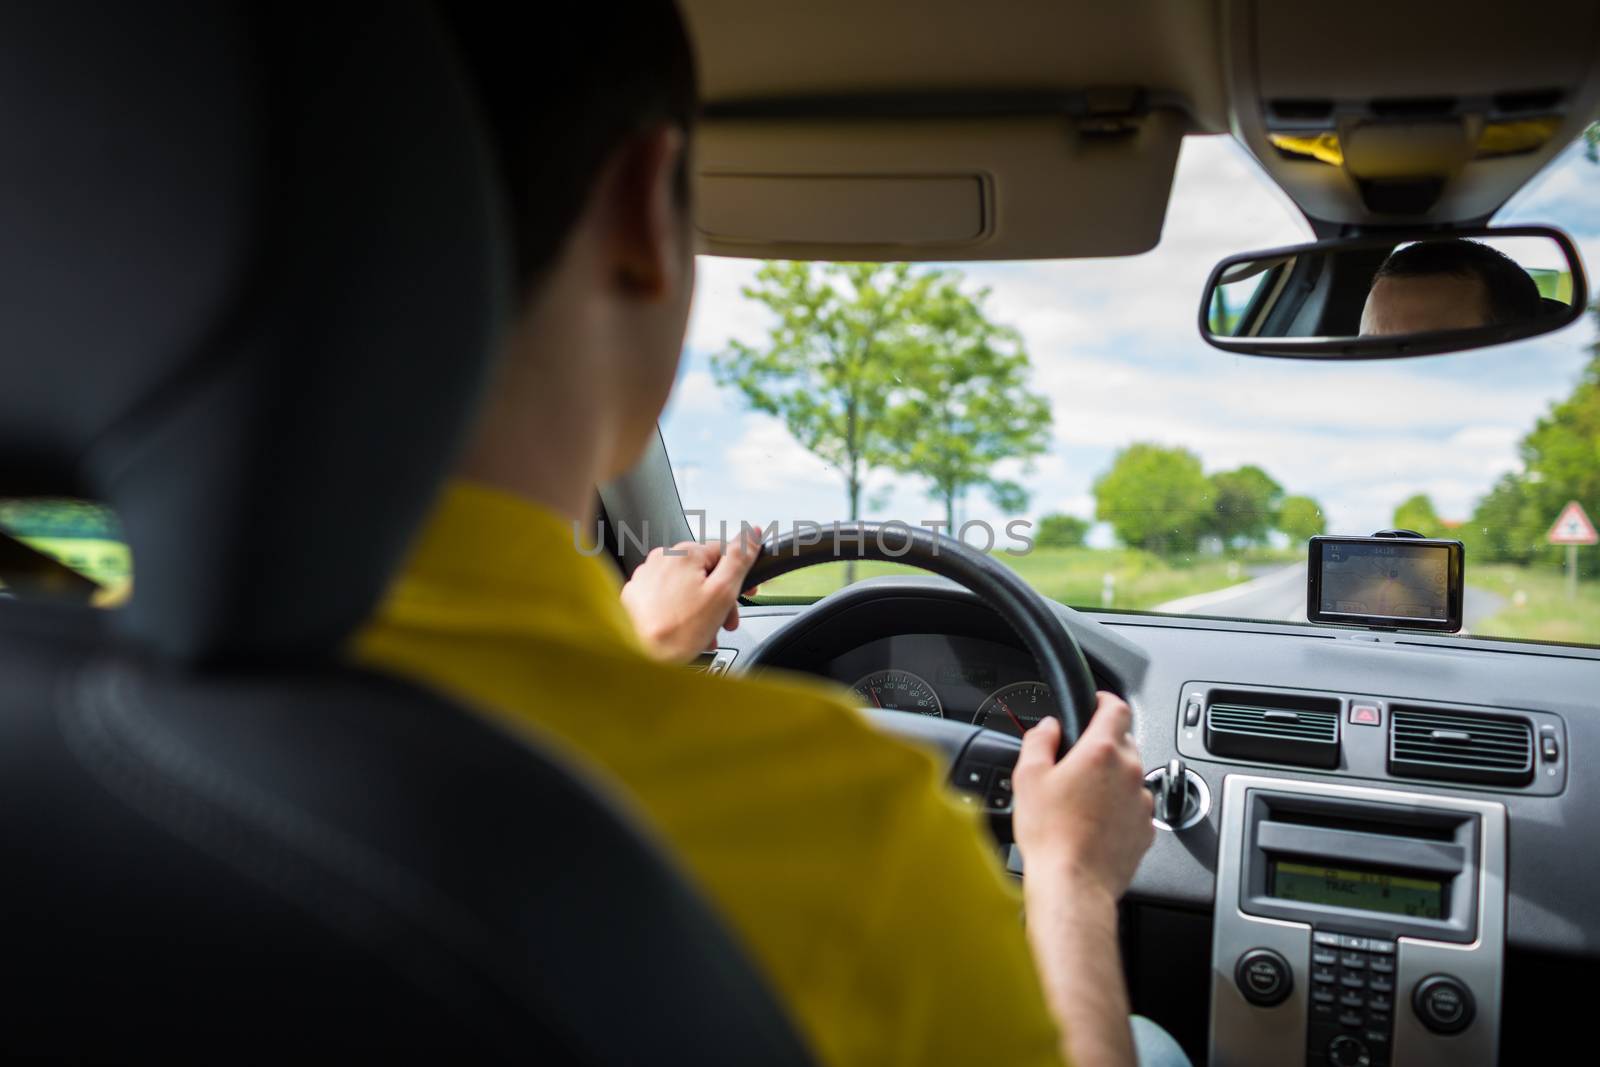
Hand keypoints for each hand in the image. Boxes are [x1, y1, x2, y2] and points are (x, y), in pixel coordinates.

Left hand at [620, 525, 760, 662]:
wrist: (640, 657)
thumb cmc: (676, 631)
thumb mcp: (722, 593)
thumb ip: (739, 559)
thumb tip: (752, 534)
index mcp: (684, 553)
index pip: (724, 552)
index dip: (740, 575)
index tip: (745, 593)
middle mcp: (662, 559)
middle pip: (704, 572)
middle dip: (720, 598)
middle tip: (725, 621)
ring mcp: (647, 577)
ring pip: (687, 586)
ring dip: (702, 608)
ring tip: (705, 632)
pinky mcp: (637, 595)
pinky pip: (668, 598)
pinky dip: (681, 611)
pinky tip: (686, 630)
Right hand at [1011, 692, 1153, 905]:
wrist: (1073, 884)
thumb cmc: (1050, 834)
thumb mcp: (1028, 777)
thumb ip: (1039, 741)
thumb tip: (1048, 727)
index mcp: (1101, 752)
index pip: (1117, 708)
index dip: (1105, 700)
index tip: (1096, 702)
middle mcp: (1129, 772)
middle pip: (1123, 742)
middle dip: (1102, 745)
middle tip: (1075, 762)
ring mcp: (1142, 802)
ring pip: (1130, 776)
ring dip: (1112, 779)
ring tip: (1082, 800)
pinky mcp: (1147, 829)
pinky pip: (1135, 807)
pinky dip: (1119, 808)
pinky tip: (1094, 823)